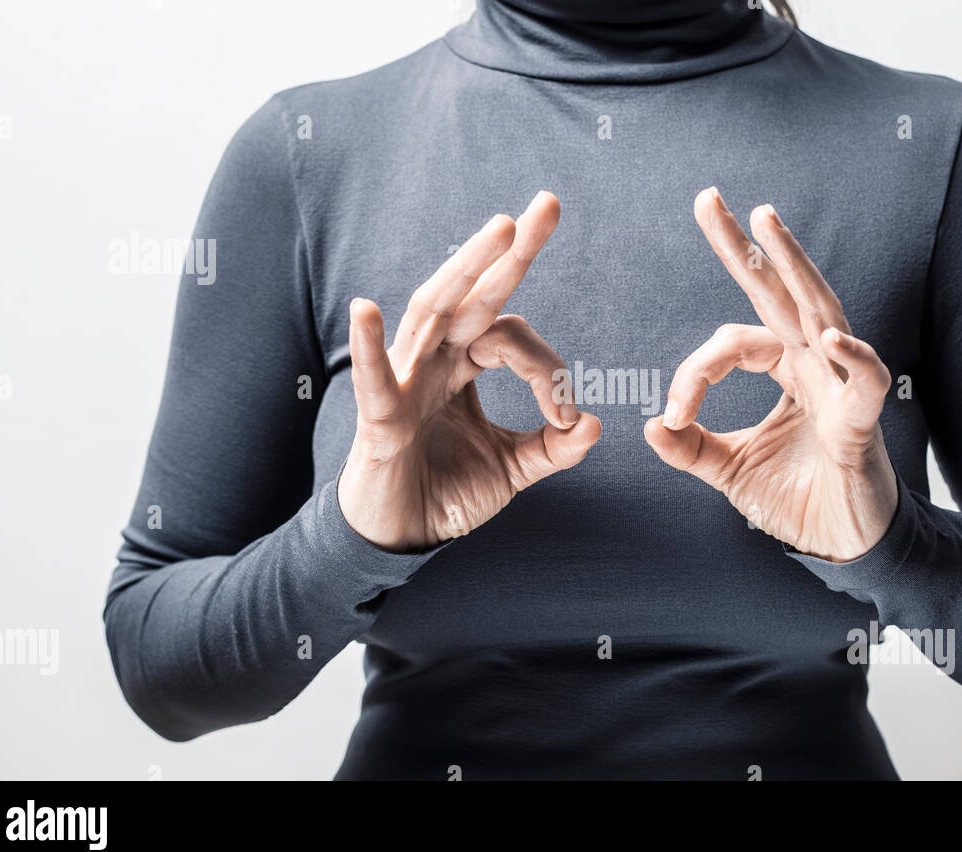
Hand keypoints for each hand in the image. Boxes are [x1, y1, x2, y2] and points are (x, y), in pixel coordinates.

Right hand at [338, 191, 600, 551]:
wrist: (398, 538)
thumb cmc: (446, 493)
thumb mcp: (513, 468)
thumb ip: (553, 447)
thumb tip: (596, 423)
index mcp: (464, 366)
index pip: (513, 338)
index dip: (550, 371)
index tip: (569, 418)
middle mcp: (434, 361)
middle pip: (473, 294)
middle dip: (510, 250)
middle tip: (548, 203)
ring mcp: (404, 384)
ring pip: (433, 313)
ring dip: (465, 270)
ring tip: (499, 230)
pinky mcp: (380, 421)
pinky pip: (374, 380)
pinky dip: (371, 347)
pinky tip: (365, 310)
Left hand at [645, 188, 897, 561]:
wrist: (845, 544)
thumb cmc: (799, 499)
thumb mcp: (731, 472)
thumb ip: (692, 448)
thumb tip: (650, 424)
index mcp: (785, 369)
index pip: (733, 342)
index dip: (696, 372)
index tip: (674, 414)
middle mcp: (814, 365)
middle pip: (778, 293)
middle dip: (744, 247)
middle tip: (709, 199)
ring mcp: (843, 387)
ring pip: (819, 313)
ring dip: (794, 267)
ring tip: (765, 222)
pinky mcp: (865, 423)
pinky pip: (865, 380)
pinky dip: (853, 358)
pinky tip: (830, 338)